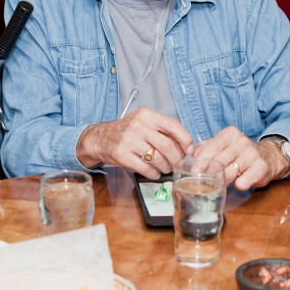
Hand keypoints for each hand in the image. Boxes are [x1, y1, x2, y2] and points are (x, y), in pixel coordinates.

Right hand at [75, 108, 193, 177]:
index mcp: (146, 115)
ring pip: (157, 158)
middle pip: (167, 145)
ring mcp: (129, 140)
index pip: (173, 125)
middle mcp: (138, 125)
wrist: (100, 138)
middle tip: (177, 163)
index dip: (185, 139)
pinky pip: (145, 168)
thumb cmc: (126, 131)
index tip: (189, 149)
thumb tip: (185, 144)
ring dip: (165, 167)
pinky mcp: (122, 154)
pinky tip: (154, 173)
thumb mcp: (143, 122)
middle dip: (176, 158)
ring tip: (165, 168)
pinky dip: (153, 173)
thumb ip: (161, 129)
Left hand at [192, 127, 280, 190]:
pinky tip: (239, 183)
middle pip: (219, 161)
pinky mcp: (261, 168)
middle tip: (202, 182)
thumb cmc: (240, 153)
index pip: (212, 146)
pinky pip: (243, 182)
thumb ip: (206, 147)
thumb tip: (190, 156)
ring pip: (229, 173)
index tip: (194, 171)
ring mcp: (253, 154)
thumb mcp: (224, 145)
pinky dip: (238, 185)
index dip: (201, 160)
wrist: (268, 157)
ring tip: (220, 183)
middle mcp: (242, 142)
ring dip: (222, 181)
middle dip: (209, 174)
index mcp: (230, 134)